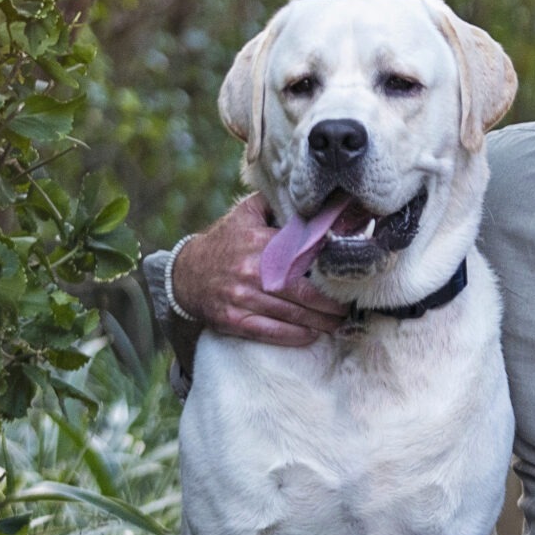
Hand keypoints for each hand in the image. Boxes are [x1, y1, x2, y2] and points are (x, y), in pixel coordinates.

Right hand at [173, 193, 345, 344]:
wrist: (185, 274)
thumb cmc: (224, 242)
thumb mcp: (245, 214)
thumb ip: (274, 203)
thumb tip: (312, 199)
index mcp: (259, 243)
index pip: (304, 257)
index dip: (329, 270)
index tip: (349, 278)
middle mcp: (251, 272)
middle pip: (304, 292)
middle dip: (331, 304)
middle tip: (349, 307)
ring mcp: (241, 298)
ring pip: (292, 315)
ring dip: (320, 322)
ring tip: (339, 323)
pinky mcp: (233, 320)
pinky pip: (270, 332)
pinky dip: (295, 336)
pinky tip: (312, 334)